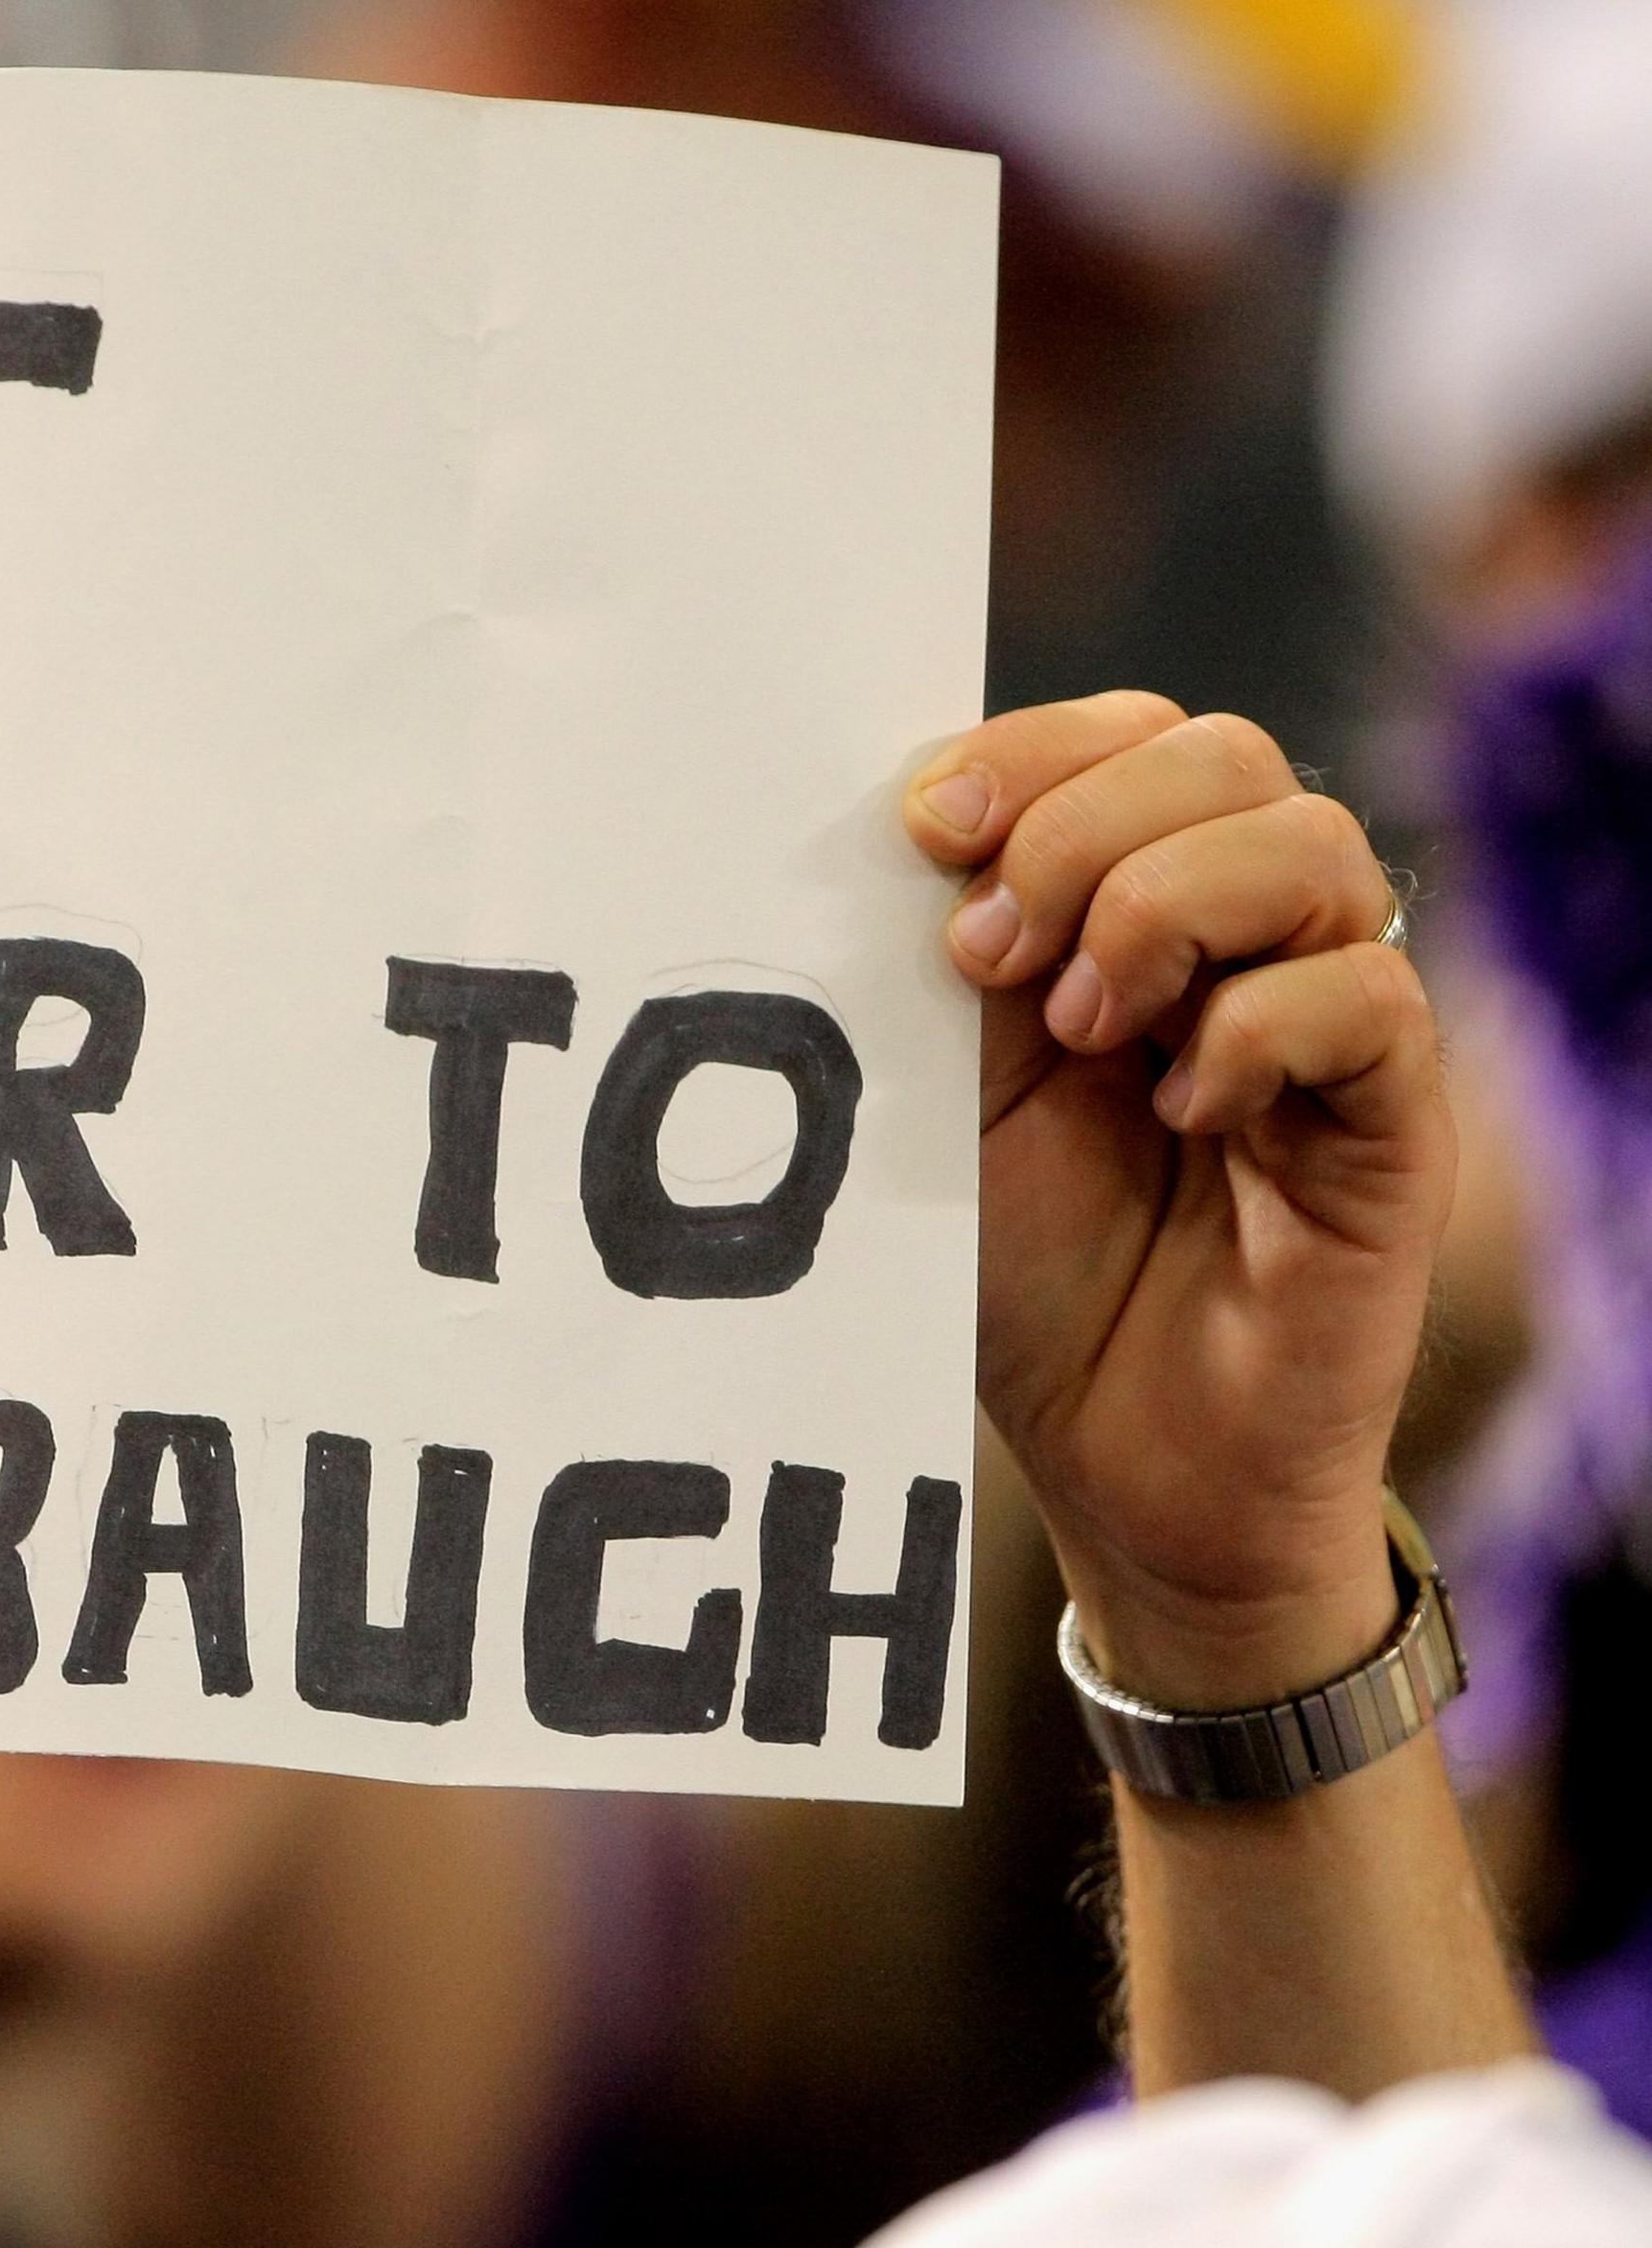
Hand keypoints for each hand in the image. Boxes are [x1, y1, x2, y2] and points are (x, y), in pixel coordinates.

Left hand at [905, 694, 1448, 1706]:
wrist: (1115, 1459)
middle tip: (988, 955)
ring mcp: (1325, 1020)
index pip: (1127, 734)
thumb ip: (946, 957)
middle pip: (1223, 755)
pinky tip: (1179, 1112)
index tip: (923, 827)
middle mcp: (1241, 941)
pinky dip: (1254, 1031)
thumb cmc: (1024, 1275)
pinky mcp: (1390, 1117)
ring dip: (1165, 911)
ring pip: (1310, 844)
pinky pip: (1369, 993)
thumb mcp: (947, 1093)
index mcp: (1124, 906)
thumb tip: (912, 817)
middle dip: (1082, 827)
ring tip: (1085, 1031)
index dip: (1031, 750)